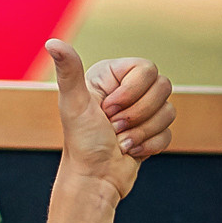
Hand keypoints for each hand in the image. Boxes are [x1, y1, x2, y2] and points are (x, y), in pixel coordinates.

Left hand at [49, 43, 172, 201]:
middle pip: (163, 87)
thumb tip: (52, 42)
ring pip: (169, 110)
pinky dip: (149, 145)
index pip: (147, 69)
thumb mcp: (74, 103)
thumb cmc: (81, 142)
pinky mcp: (151, 131)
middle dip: (137, 114)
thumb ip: (68, 71)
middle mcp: (127, 89)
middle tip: (113, 127)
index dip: (131, 93)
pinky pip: (169, 132)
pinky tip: (129, 151)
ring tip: (119, 141)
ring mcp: (141, 110)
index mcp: (111, 76)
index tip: (107, 110)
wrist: (93, 180)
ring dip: (142, 132)